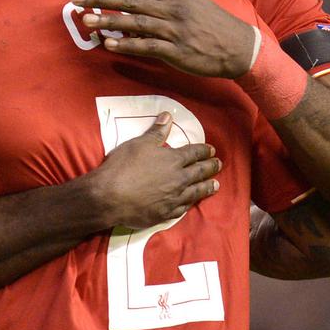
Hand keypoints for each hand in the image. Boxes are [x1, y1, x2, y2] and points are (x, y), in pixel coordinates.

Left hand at [70, 0, 256, 77]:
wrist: (236, 45)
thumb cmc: (208, 18)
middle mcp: (171, 7)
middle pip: (131, 0)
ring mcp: (174, 29)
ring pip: (136, 23)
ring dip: (109, 22)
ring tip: (86, 21)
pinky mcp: (177, 50)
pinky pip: (149, 46)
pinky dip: (129, 45)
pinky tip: (110, 44)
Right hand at [79, 112, 220, 229]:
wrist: (110, 196)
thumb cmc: (123, 166)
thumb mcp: (139, 143)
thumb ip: (156, 132)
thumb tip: (169, 116)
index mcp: (173, 160)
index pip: (194, 153)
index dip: (204, 150)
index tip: (212, 150)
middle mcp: (179, 179)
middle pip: (200, 172)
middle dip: (210, 167)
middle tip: (219, 165)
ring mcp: (174, 198)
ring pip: (196, 192)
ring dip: (207, 187)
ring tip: (216, 185)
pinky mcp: (166, 214)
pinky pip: (183, 208)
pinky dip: (190, 204)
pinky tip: (192, 203)